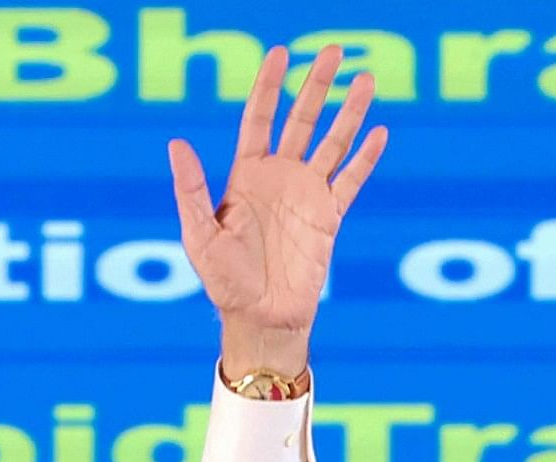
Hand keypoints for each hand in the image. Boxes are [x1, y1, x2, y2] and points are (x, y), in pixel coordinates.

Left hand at [167, 44, 386, 376]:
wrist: (259, 318)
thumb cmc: (223, 281)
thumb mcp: (198, 234)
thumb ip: (190, 188)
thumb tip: (176, 142)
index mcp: (245, 176)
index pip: (259, 119)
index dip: (269, 86)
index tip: (281, 52)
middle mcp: (279, 178)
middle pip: (301, 120)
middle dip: (317, 85)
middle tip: (335, 50)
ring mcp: (307, 195)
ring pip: (332, 142)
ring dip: (349, 111)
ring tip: (365, 78)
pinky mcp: (329, 217)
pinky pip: (351, 180)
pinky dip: (366, 157)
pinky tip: (379, 131)